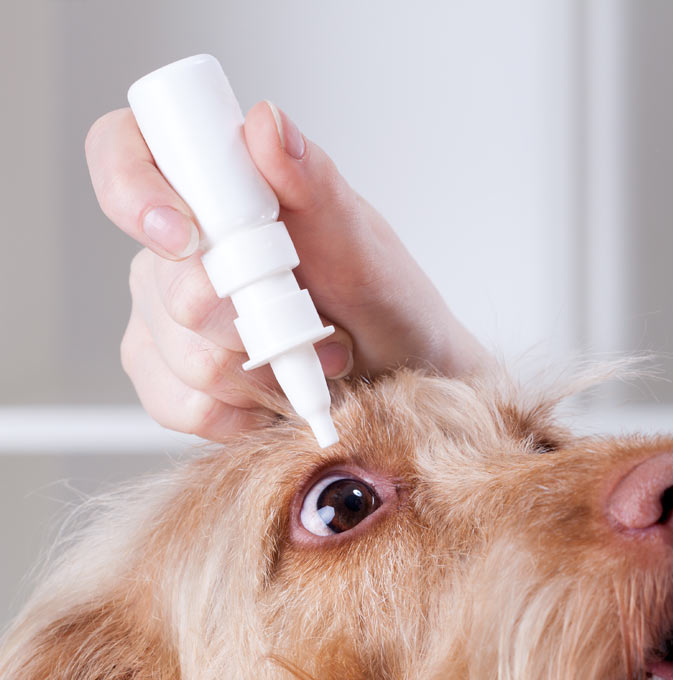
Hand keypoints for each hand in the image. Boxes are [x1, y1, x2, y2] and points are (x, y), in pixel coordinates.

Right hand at [85, 102, 486, 439]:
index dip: (133, 190)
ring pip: (184, 357)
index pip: (122, 152)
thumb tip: (266, 124)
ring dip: (266, 374)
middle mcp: (172, 250)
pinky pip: (183, 407)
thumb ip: (313, 183)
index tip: (187, 236)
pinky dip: (245, 413)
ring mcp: (161, 318)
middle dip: (252, 320)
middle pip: (168, 287)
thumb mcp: (362, 240)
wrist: (402, 374)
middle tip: (313, 323)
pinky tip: (278, 396)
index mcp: (209, 186)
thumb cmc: (383, 298)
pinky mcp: (168, 382)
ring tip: (312, 360)